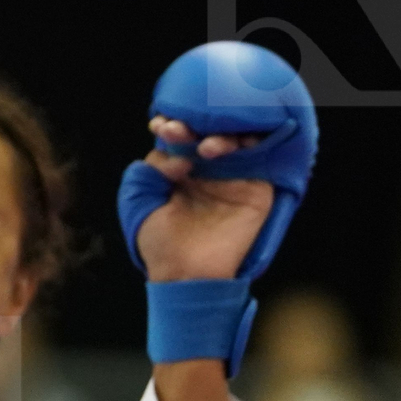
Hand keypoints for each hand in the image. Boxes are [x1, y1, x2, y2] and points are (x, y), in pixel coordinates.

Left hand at [132, 117, 274, 281]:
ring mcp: (234, 177)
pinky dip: (250, 144)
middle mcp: (209, 170)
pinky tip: (229, 146)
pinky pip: (260, 157)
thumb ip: (150, 169)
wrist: (186, 276)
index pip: (181, 136)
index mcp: (182, 170)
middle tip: (177, 130)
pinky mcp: (257, 189)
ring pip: (234, 140)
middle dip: (193, 126)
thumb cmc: (159, 244)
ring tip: (204, 148)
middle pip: (208, 133)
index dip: (173, 126)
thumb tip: (179, 156)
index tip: (160, 125)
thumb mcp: (139, 201)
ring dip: (220, 135)